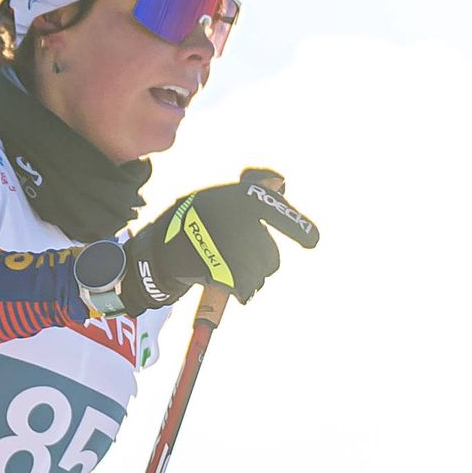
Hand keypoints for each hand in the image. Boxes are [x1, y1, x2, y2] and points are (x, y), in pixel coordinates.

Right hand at [108, 170, 318, 312]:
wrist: (158, 253)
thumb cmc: (193, 221)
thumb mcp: (219, 197)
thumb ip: (251, 191)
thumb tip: (281, 182)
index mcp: (235, 198)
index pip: (271, 208)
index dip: (295, 224)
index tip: (314, 241)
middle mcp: (232, 221)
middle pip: (269, 252)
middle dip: (263, 260)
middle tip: (245, 259)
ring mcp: (225, 248)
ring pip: (261, 271)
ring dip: (253, 276)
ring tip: (232, 268)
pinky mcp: (218, 272)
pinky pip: (247, 287)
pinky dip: (243, 290)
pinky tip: (229, 284)